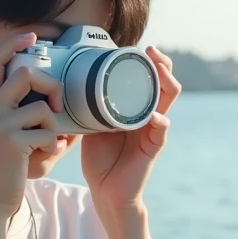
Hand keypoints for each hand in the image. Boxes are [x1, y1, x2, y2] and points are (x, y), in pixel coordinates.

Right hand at [0, 33, 63, 217]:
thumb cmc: (3, 167)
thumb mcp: (5, 135)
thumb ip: (25, 115)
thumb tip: (61, 102)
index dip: (13, 43)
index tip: (31, 36)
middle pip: (26, 74)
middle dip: (51, 86)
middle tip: (58, 106)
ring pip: (41, 107)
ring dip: (53, 125)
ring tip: (49, 140)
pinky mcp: (12, 142)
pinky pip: (47, 134)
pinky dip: (52, 146)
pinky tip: (45, 155)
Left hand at [81, 46, 181, 218]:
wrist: (106, 191)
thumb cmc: (100, 158)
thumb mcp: (91, 126)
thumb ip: (88, 107)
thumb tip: (69, 83)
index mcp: (135, 109)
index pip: (148, 80)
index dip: (148, 62)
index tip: (139, 47)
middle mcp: (148, 116)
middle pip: (164, 84)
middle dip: (162, 65)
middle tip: (152, 52)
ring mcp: (153, 131)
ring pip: (168, 101)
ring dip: (166, 83)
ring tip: (160, 71)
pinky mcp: (152, 149)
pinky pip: (161, 132)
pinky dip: (160, 122)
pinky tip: (155, 116)